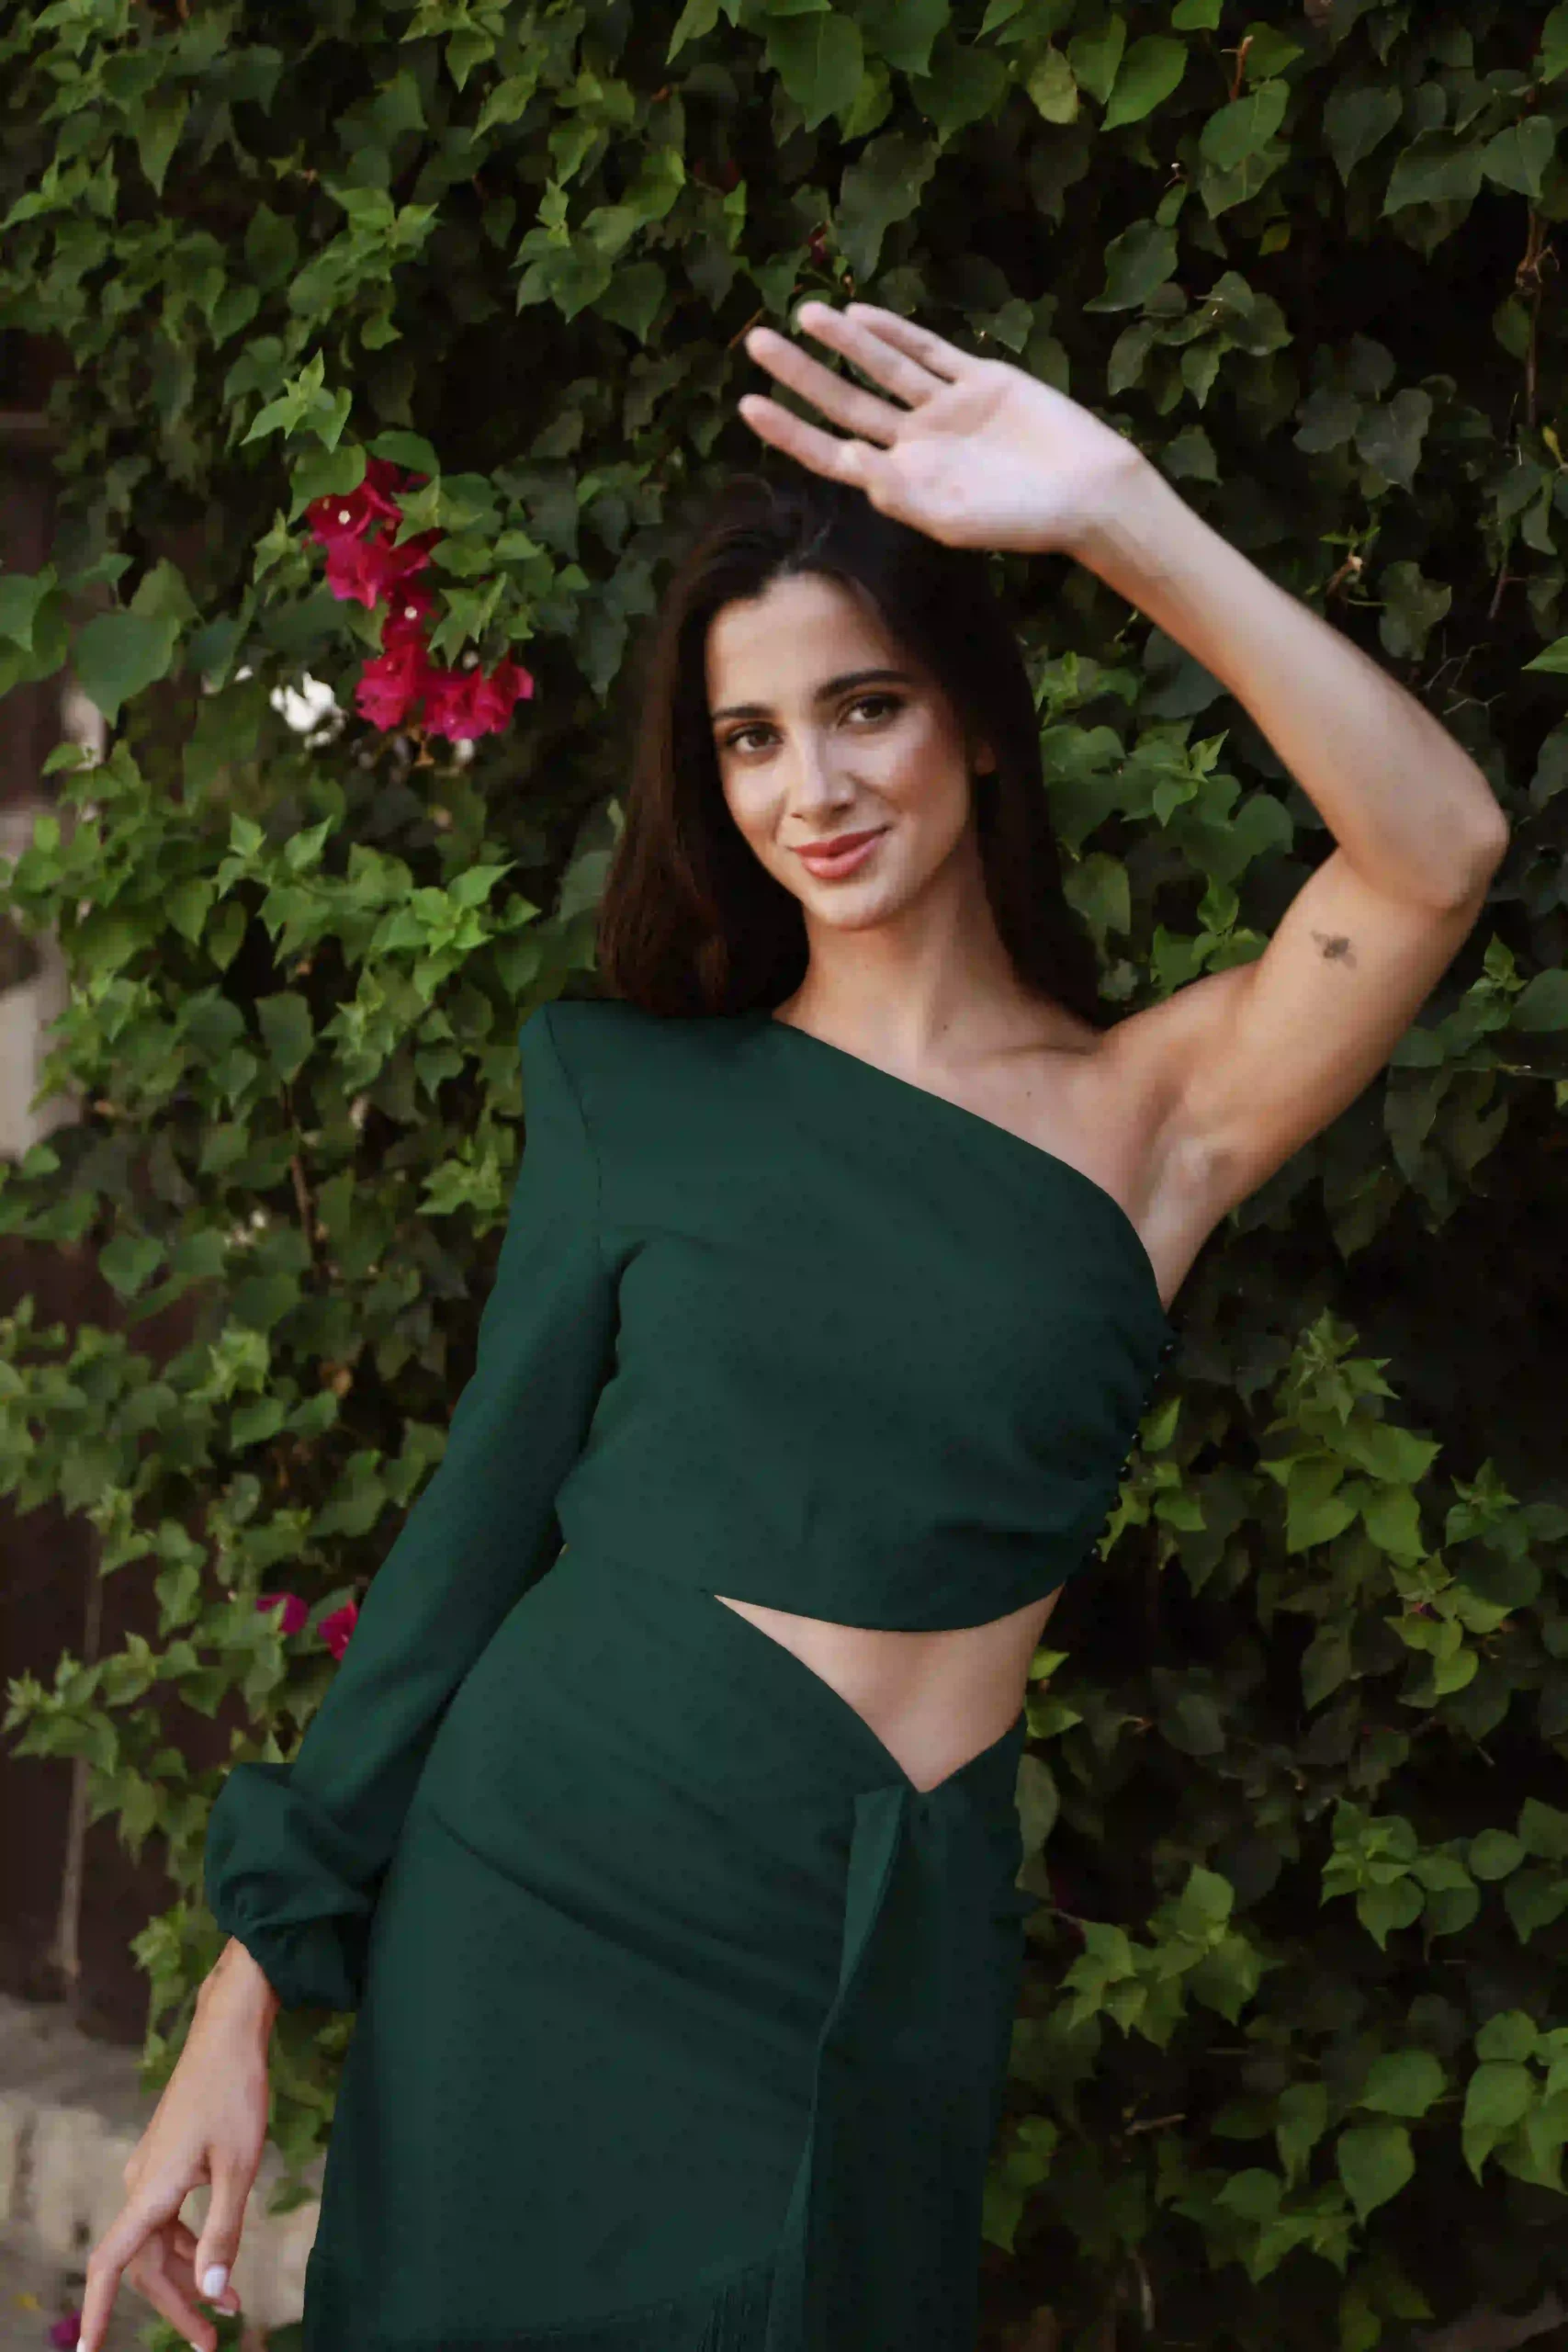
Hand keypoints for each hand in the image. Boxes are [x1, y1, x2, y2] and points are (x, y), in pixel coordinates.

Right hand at [76, 1956, 274, 2351]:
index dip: (99, 2309)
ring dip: (189, 2275)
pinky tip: (218, 2259)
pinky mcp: (167, 2162)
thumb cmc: (235, 2094)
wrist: (228, 2035)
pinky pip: (168, 2219)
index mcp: (151, 2190)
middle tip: (212, 2342)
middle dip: (176, 2305)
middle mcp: (141, 2184)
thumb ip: (223, 2231)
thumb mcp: (239, 2167)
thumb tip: (211, 2292)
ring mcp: (152, 2172)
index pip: (112, 2262)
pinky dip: (192, 2244)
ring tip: (231, 2306)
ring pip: (158, 2242)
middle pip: (144, 2264)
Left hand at [738, 298, 1148, 557]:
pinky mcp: (981, 381)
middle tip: (755, 341)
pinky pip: (929, 352)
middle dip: (800, 373)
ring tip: (803, 314)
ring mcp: (947, 408)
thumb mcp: (951, 519)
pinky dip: (896, 332)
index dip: (788, 430)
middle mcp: (917, 442)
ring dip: (845, 342)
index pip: (831, 452)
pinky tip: (862, 313)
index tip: (748, 405)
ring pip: (883, 368)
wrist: (1088, 492)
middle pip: (845, 401)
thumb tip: (840, 456)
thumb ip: (896, 491)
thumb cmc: (1021, 521)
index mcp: (903, 480)